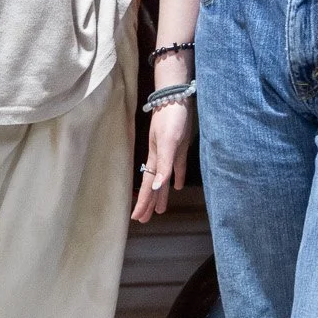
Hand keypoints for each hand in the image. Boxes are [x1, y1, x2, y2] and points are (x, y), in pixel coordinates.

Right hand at [132, 99, 193, 221]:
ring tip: (161, 209)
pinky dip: (177, 177)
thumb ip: (163, 165)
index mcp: (155, 159)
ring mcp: (170, 153)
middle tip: (145, 219)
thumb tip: (156, 187)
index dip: (143, 202)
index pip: (148, 186)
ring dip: (161, 194)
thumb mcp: (167, 142)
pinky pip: (177, 167)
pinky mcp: (180, 147)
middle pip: (153, 186)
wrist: (177, 98)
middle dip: (149, 202)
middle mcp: (160, 158)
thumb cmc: (171, 119)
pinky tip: (177, 186)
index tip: (137, 218)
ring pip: (164, 179)